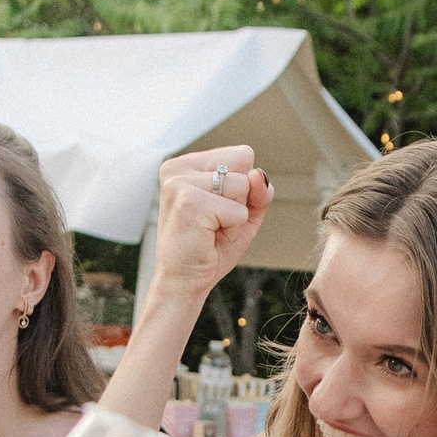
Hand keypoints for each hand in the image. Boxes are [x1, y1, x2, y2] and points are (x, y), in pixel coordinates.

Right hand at [145, 146, 273, 304]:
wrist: (184, 282)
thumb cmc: (208, 248)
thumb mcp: (243, 213)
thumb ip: (257, 191)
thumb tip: (258, 175)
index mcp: (187, 164)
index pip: (242, 154)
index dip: (244, 185)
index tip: (219, 208)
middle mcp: (178, 167)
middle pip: (244, 163)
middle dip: (240, 197)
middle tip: (215, 221)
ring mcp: (180, 183)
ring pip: (242, 184)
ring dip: (235, 214)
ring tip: (211, 228)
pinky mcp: (188, 202)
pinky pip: (238, 209)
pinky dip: (232, 227)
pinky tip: (207, 236)